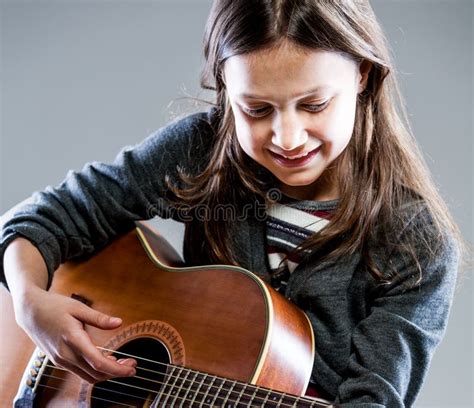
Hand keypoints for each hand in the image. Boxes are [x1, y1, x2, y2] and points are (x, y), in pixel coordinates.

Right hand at [13, 287, 136, 382]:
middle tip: (132, 364)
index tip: (132, 367)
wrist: (30, 311)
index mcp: (72, 339)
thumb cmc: (54, 306)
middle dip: (116, 372)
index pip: (97, 362)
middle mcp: (65, 354)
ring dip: (106, 373)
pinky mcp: (59, 360)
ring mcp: (60, 360)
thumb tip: (119, 323)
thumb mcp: (78, 307)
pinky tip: (107, 359)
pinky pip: (80, 371)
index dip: (117, 369)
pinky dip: (95, 369)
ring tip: (123, 362)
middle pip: (95, 373)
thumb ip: (99, 318)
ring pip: (87, 376)